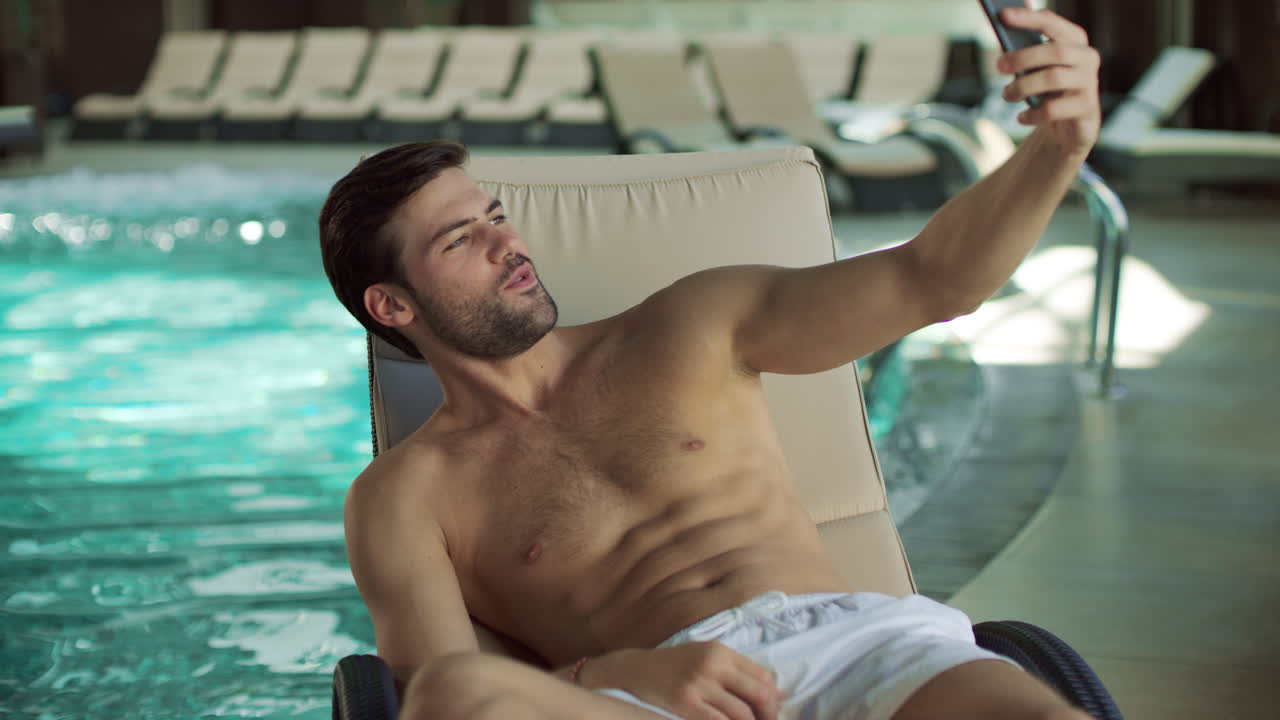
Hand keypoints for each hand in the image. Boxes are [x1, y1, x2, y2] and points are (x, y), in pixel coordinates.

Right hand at [584, 642, 783, 719]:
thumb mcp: (705, 657)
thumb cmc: (675, 666)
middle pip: (759, 694)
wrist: (635, 671)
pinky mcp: (686, 703)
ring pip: (742, 714)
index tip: (772, 711)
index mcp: (720, 651)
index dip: (774, 698)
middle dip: (769, 715)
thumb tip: (775, 694)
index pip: (764, 676)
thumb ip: (735, 671)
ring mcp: (698, 684)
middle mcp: (712, 664)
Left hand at [996, 5, 1101, 156]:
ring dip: (1023, 86)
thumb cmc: (1049, 89)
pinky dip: (1033, 114)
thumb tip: (1004, 18)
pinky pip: (1054, 109)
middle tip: (999, 65)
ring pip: (1053, 79)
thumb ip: (1025, 45)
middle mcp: (1087, 58)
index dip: (1029, 18)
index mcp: (1075, 41)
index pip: (1053, 23)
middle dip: (1023, 57)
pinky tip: (1021, 117)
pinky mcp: (1086, 110)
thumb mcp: (1037, 67)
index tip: (1003, 15)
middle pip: (1055, 51)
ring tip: (1007, 94)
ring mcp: (1089, 84)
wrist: (1069, 126)